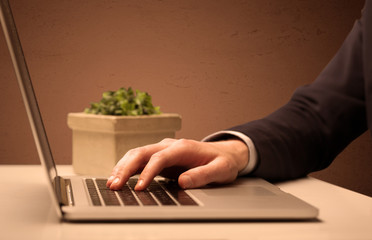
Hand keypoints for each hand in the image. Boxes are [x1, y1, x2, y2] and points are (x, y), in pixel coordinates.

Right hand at [106, 138, 248, 190]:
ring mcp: (163, 150)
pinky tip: (119, 177)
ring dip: (122, 167)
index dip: (147, 172)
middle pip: (142, 152)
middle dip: (126, 168)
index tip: (139, 187)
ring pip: (137, 154)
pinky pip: (140, 160)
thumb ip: (203, 175)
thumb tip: (183, 182)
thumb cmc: (222, 161)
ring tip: (111, 182)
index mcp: (183, 147)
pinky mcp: (160, 156)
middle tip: (115, 185)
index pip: (159, 158)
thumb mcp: (220, 170)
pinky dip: (127, 167)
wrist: (224, 153)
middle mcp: (170, 146)